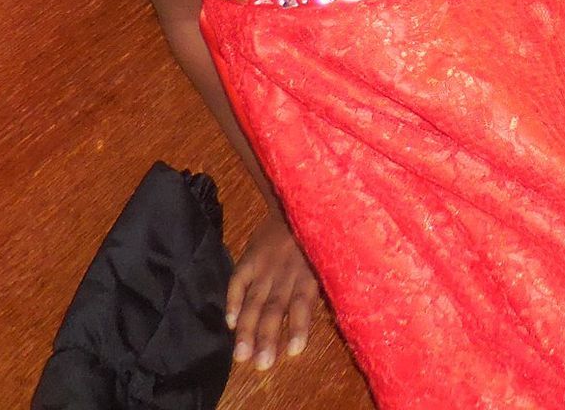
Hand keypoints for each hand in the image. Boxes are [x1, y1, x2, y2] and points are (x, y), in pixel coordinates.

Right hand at [227, 209, 321, 371]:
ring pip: (254, 300)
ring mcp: (265, 265)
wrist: (298, 200)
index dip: (297, 327)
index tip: (293, 351)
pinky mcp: (250, 257)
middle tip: (260, 363)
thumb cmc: (318, 238)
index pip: (302, 304)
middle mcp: (286, 272)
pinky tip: (230, 321)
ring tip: (241, 354)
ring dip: (246, 328)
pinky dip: (233, 300)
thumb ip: (323, 284)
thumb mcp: (328, 258)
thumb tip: (334, 314)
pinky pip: (238, 280)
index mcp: (309, 273)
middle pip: (274, 308)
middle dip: (266, 338)